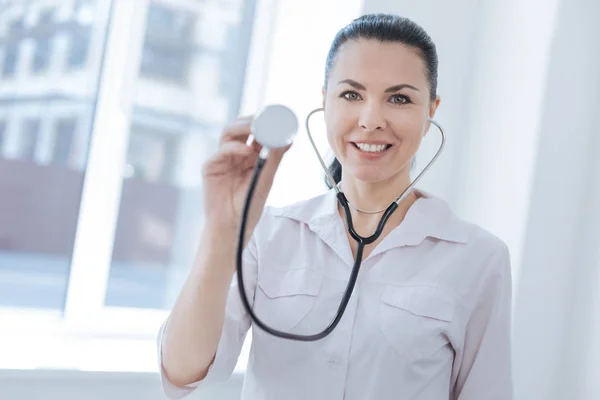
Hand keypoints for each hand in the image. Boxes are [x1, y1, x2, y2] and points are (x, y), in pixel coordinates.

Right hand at [202, 116, 291, 241]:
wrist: (233, 225)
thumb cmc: (249, 205)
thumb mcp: (267, 179)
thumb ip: (274, 158)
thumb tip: (288, 139)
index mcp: (250, 154)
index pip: (256, 131)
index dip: (266, 121)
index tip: (279, 116)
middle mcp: (235, 153)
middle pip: (241, 127)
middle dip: (253, 119)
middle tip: (266, 117)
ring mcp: (222, 158)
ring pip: (228, 132)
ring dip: (243, 127)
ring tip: (256, 127)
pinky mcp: (211, 167)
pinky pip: (221, 151)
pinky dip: (234, 147)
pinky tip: (247, 151)